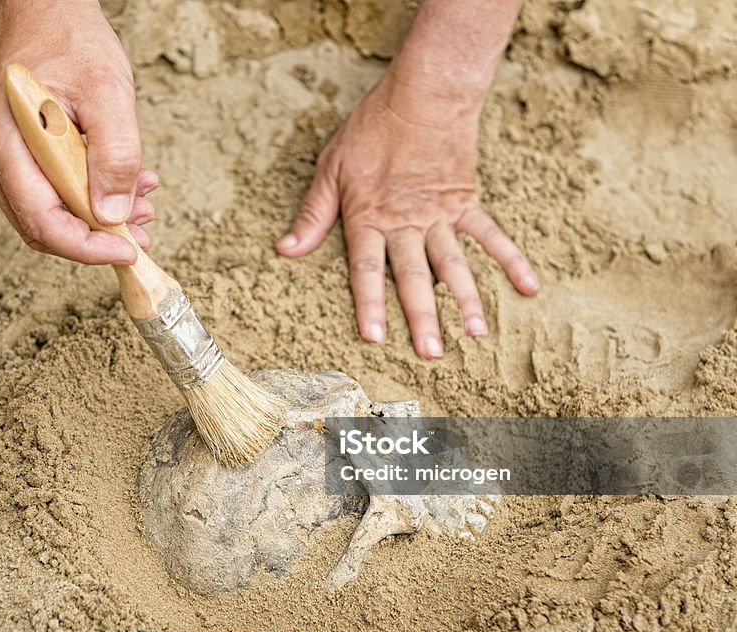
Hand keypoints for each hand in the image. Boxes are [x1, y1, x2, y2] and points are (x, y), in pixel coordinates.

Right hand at [0, 0, 156, 263]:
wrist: (46, 14)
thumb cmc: (72, 42)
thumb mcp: (109, 92)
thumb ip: (115, 154)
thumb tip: (113, 215)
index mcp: (3, 139)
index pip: (40, 218)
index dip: (85, 246)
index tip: (126, 250)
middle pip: (40, 224)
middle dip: (94, 237)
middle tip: (140, 233)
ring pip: (46, 213)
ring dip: (95, 219)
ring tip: (140, 203)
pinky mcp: (10, 158)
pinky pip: (47, 194)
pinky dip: (87, 199)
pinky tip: (121, 188)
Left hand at [276, 72, 538, 358]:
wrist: (424, 93)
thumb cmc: (371, 129)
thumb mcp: (331, 168)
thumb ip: (313, 214)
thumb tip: (286, 249)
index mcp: (369, 217)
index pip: (368, 269)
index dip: (370, 304)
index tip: (376, 338)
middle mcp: (406, 223)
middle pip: (415, 276)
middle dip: (422, 317)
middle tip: (432, 354)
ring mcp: (440, 215)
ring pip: (454, 264)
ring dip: (466, 300)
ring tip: (476, 334)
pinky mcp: (466, 202)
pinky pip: (491, 235)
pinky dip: (511, 260)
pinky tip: (529, 287)